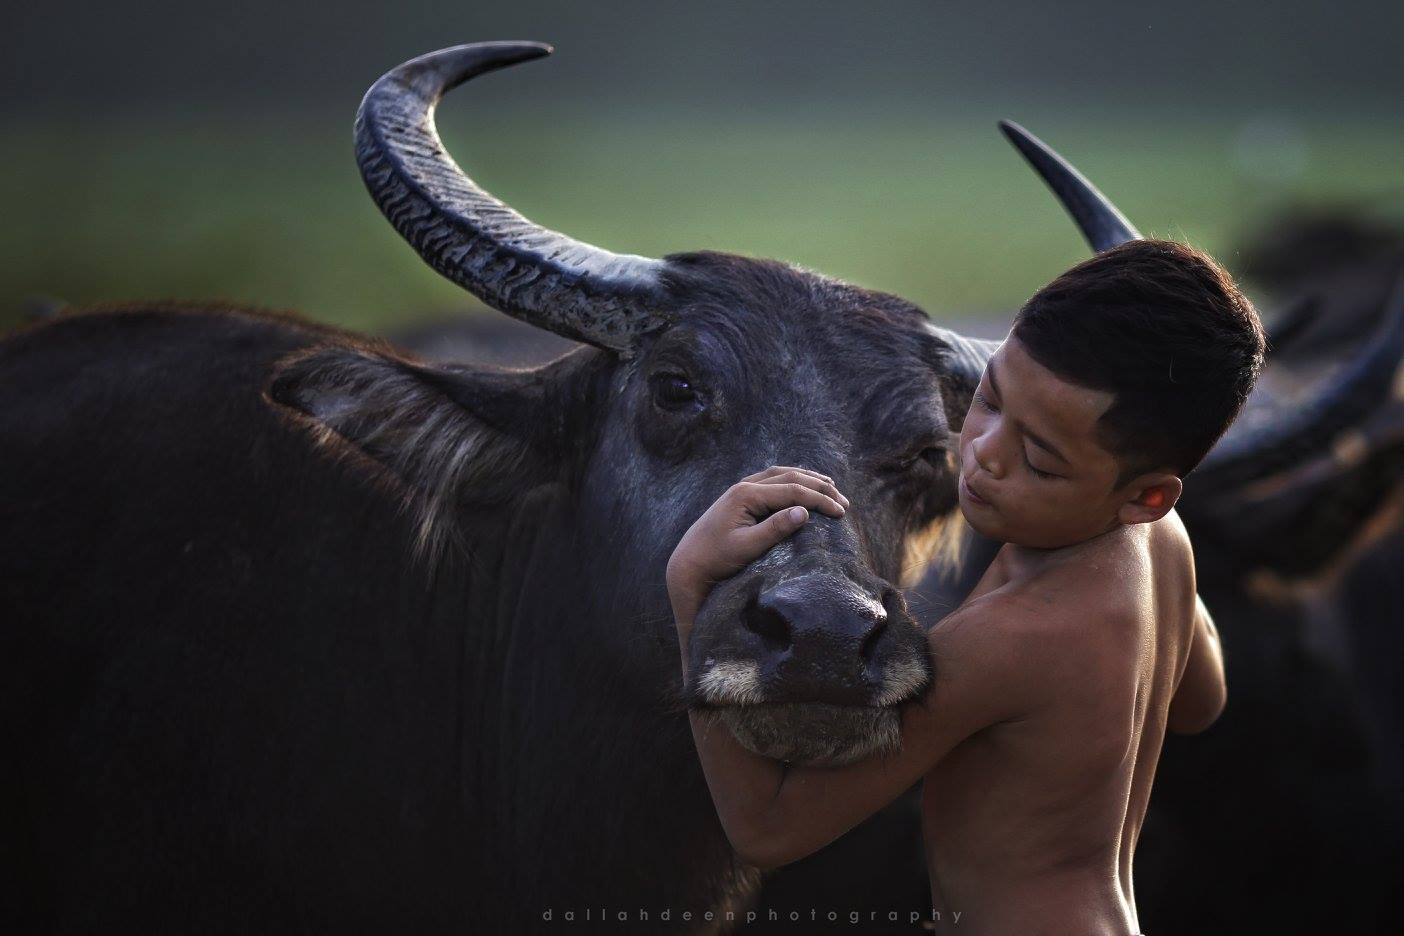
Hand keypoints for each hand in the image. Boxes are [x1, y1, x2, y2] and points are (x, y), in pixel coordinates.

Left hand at [666, 466, 849, 649]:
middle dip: (819, 488)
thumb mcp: (747, 548)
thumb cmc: (716, 558)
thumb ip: (774, 530)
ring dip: (808, 480)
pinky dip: (793, 481)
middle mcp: (745, 485)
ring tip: (831, 489)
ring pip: (782, 474)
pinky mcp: (741, 496)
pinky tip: (803, 487)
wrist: (689, 562)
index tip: (840, 513)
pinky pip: (772, 480)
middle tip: (843, 503)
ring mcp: (742, 488)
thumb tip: (803, 512)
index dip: (819, 500)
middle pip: (790, 477)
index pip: (792, 490)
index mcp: (746, 495)